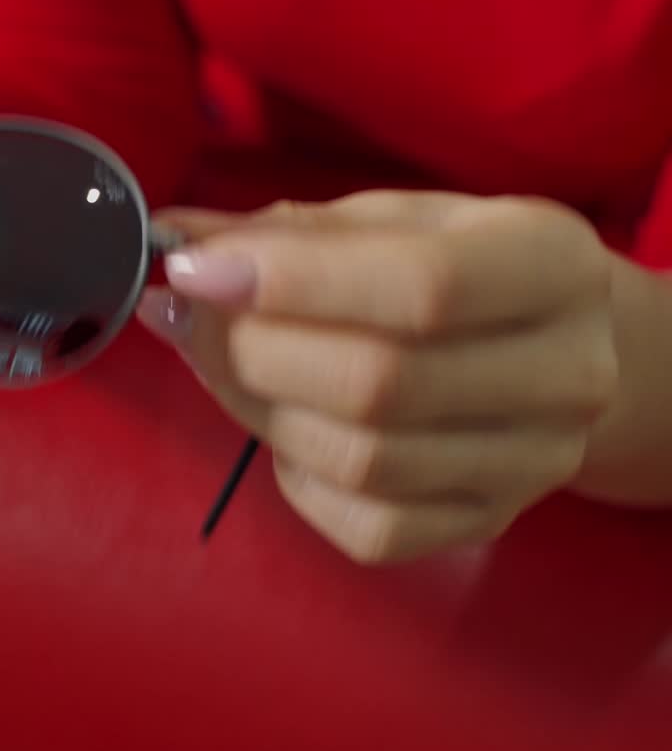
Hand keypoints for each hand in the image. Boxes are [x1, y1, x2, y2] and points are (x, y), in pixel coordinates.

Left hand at [139, 192, 619, 563]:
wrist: (558, 350)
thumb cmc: (457, 269)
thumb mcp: (391, 221)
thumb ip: (288, 232)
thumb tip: (183, 242)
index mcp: (552, 261)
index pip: (421, 285)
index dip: (290, 282)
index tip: (194, 269)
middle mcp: (567, 371)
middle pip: (379, 384)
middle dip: (250, 350)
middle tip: (187, 316)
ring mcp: (533, 463)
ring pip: (362, 461)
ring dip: (258, 409)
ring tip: (222, 364)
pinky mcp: (486, 524)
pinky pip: (367, 529)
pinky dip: (299, 480)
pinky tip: (287, 430)